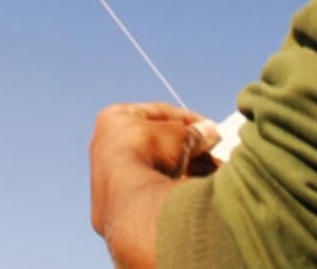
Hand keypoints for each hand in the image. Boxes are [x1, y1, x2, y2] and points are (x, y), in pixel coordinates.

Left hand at [90, 103, 220, 267]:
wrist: (130, 199)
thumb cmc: (148, 154)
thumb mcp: (179, 136)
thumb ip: (194, 133)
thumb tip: (209, 131)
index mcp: (114, 118)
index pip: (156, 113)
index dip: (186, 119)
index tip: (207, 127)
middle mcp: (106, 146)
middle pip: (157, 142)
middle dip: (187, 147)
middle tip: (210, 150)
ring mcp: (109, 176)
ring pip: (155, 167)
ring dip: (185, 167)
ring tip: (210, 171)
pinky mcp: (118, 203)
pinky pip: (150, 187)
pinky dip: (173, 185)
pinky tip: (195, 188)